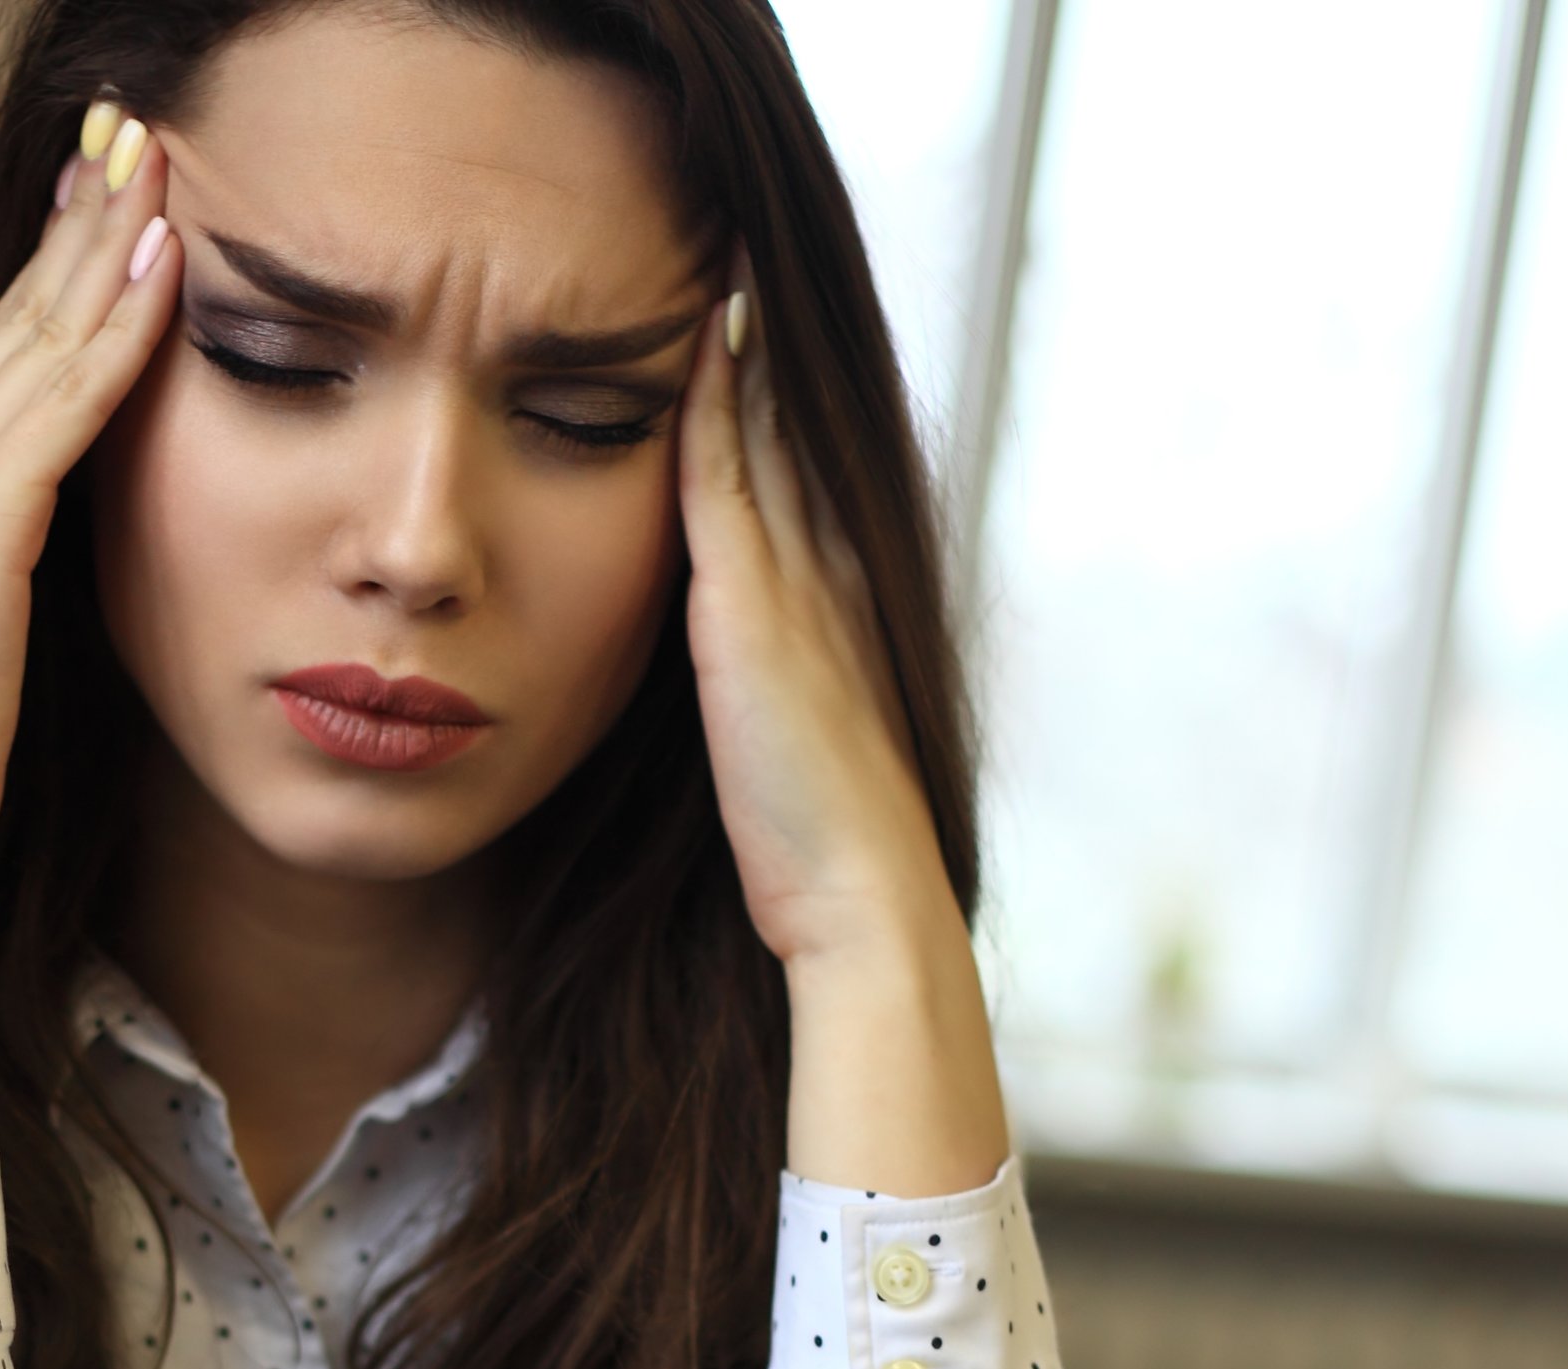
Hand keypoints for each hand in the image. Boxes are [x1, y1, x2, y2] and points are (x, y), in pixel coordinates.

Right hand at [0, 113, 181, 1057]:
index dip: (52, 266)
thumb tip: (62, 538)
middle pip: (10, 314)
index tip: (105, 195)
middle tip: (134, 133)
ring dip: (104, 241)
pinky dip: (115, 326)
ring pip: (37, 334)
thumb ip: (7, 567)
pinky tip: (161, 267)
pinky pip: (62, 400)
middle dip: (76, 217)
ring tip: (159, 164)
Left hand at [678, 285, 1010, 1194]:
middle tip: (746, 261)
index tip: (754, 345)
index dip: (778, 420)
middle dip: (771, 361)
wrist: (865, 908)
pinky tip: (702, 337)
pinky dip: (713, 405)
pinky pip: (728, 479)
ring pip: (768, 443)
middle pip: (794, 446)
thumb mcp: (789, 776)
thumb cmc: (818, 874)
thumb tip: (750, 722)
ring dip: (748, 356)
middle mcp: (830, 591)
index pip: (802, 497)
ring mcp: (799, 594)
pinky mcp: (757, 611)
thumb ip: (770, 722)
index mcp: (839, 627)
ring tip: (727, 262)